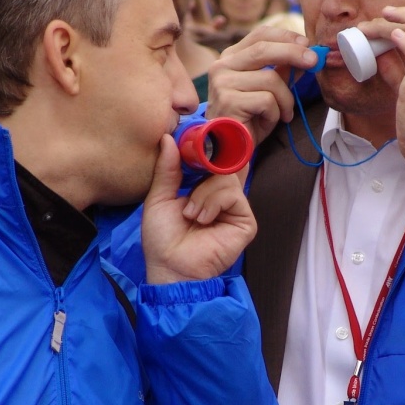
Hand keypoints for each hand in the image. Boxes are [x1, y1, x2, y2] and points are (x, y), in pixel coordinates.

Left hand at [142, 135, 256, 283]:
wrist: (170, 266)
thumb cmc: (162, 238)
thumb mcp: (159, 197)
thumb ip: (167, 168)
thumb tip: (169, 138)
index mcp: (203, 190)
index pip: (214, 161)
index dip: (207, 148)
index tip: (195, 140)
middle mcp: (222, 197)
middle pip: (224, 164)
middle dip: (205, 167)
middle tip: (189, 178)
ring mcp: (235, 209)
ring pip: (227, 178)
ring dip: (203, 194)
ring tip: (190, 214)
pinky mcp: (245, 221)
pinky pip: (233, 195)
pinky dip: (213, 203)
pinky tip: (202, 220)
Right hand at [207, 23, 318, 146]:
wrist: (230, 149)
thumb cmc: (249, 119)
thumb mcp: (268, 90)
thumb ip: (282, 70)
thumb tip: (308, 53)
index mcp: (230, 58)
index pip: (260, 35)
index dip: (286, 36)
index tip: (307, 44)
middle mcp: (221, 66)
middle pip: (264, 49)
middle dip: (294, 53)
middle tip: (314, 61)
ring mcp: (222, 83)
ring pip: (270, 79)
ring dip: (285, 99)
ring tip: (283, 113)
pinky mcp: (228, 101)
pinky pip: (267, 100)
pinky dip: (275, 113)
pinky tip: (267, 122)